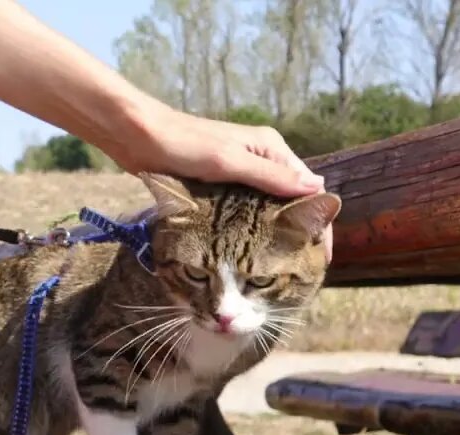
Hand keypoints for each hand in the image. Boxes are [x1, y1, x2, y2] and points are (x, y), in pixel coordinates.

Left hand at [120, 108, 333, 259]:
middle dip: (299, 234)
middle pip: (291, 201)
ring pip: (267, 209)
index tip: (321, 258)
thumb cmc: (183, 145)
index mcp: (270, 148)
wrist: (138, 137)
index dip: (318, 222)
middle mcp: (260, 159)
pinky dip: (250, 231)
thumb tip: (316, 188)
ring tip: (280, 272)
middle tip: (301, 273)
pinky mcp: (218, 187)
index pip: (308, 187)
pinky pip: (243, 212)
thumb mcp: (229, 161)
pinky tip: (250, 256)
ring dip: (275, 236)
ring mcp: (239, 174)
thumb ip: (270, 176)